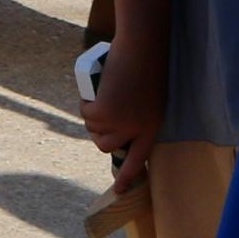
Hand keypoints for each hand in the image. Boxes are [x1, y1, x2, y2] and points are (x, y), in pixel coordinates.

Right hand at [78, 36, 165, 184]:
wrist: (143, 46)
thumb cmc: (148, 63)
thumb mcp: (149, 95)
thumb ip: (138, 114)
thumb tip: (115, 131)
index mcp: (153, 127)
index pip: (139, 159)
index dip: (127, 177)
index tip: (119, 191)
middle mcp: (137, 129)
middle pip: (107, 145)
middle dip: (99, 132)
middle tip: (101, 113)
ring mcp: (120, 122)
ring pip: (93, 129)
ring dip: (92, 115)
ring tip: (102, 95)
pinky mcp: (103, 111)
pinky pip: (86, 114)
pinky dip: (85, 104)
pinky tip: (94, 91)